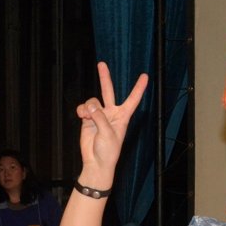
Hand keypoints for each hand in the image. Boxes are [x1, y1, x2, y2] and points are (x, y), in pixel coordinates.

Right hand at [76, 62, 148, 183]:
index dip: (138, 88)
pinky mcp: (87, 120)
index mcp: (123, 116)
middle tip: (102, 64)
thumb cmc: (108, 151)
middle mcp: (111, 113)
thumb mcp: (108, 133)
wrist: (96, 162)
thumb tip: (89, 106)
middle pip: (108, 91)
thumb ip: (99, 117)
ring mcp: (99, 115)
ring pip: (92, 101)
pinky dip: (81, 111)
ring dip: (88, 108)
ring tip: (87, 118)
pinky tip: (82, 117)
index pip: (133, 99)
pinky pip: (83, 108)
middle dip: (104, 77)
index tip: (145, 76)